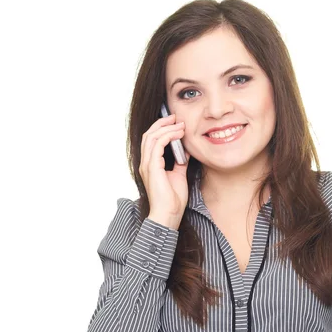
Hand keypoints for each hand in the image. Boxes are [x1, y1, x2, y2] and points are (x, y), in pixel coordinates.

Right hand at [139, 113, 189, 227]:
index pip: (151, 140)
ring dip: (166, 128)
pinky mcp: (152, 168)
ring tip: (179, 124)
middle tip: (175, 117)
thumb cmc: (173, 199)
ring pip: (151, 137)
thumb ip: (180, 162)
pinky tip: (178, 134)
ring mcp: (147, 165)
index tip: (175, 122)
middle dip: (162, 123)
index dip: (161, 128)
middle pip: (148, 135)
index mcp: (150, 165)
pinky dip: (168, 136)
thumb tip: (186, 150)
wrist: (169, 214)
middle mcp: (145, 163)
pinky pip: (158, 145)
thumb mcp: (179, 175)